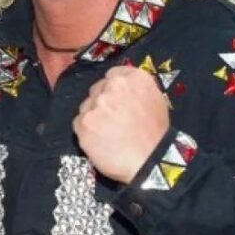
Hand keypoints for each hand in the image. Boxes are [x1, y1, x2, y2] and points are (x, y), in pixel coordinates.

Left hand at [74, 66, 169, 183]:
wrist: (149, 160)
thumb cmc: (155, 135)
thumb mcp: (156, 101)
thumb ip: (136, 89)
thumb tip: (123, 88)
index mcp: (133, 78)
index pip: (113, 74)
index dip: (113, 88)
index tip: (115, 99)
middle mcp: (112, 87)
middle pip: (97, 89)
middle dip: (102, 102)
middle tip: (112, 119)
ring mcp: (96, 105)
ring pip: (86, 106)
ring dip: (93, 116)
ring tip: (108, 133)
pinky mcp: (83, 123)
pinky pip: (79, 123)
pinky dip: (86, 131)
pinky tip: (100, 141)